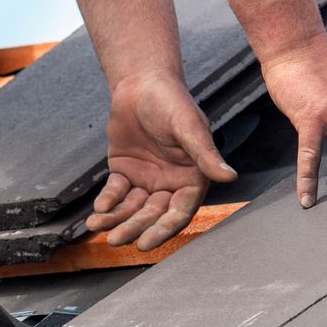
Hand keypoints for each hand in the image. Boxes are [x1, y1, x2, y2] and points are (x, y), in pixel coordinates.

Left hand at [88, 71, 238, 250]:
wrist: (142, 83)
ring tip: (97, 225)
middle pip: (151, 215)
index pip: (178, 212)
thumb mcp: (189, 127)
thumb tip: (229, 177)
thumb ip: (205, 154)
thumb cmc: (172, 102)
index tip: (145, 243)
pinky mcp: (125, 172)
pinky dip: (108, 201)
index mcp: (191, 178)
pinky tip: (99, 208)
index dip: (162, 230)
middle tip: (115, 241)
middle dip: (133, 227)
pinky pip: (116, 192)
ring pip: (131, 208)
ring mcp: (147, 180)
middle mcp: (170, 184)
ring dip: (116, 218)